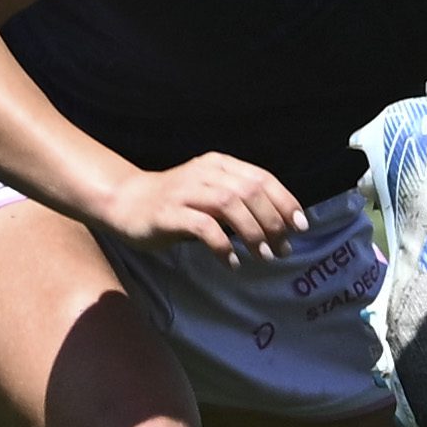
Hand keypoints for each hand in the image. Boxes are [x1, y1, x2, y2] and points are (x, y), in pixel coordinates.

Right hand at [98, 152, 305, 259]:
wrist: (126, 202)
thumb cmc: (176, 204)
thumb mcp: (210, 195)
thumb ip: (239, 204)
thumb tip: (281, 227)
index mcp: (219, 165)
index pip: (261, 178)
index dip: (285, 202)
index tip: (300, 227)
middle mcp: (204, 173)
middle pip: (250, 191)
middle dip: (272, 221)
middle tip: (282, 248)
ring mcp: (185, 191)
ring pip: (229, 205)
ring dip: (252, 233)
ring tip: (262, 256)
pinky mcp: (169, 212)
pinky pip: (203, 227)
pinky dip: (223, 245)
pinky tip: (232, 262)